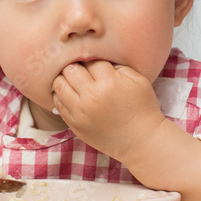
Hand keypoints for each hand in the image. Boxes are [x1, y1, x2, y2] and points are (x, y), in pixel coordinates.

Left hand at [51, 61, 165, 162]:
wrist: (141, 141)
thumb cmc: (143, 109)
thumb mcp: (139, 81)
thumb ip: (118, 66)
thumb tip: (99, 61)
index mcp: (110, 82)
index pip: (90, 60)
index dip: (92, 59)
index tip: (95, 64)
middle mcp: (92, 96)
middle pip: (70, 69)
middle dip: (76, 65)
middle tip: (82, 69)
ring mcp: (81, 112)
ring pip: (59, 84)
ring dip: (64, 78)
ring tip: (72, 80)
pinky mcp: (75, 124)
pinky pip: (57, 104)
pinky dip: (60, 95)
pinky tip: (69, 94)